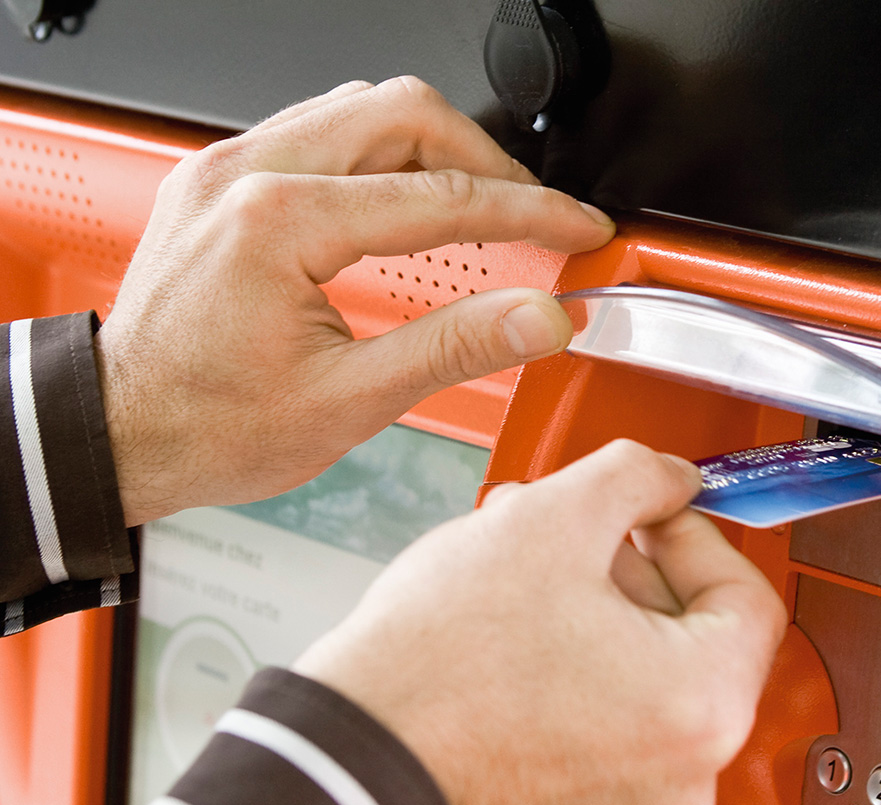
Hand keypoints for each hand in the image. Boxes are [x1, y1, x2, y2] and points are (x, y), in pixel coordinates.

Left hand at [97, 77, 614, 526]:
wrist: (116, 432)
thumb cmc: (206, 425)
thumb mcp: (349, 401)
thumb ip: (455, 347)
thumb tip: (539, 317)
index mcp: (278, 222)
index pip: (440, 196)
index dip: (529, 213)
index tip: (578, 228)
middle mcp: (247, 174)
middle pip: (405, 114)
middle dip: (486, 161)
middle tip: (535, 216)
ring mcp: (228, 168)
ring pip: (363, 109)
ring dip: (435, 150)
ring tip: (482, 208)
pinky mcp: (222, 179)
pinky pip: (321, 131)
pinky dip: (383, 157)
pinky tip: (409, 203)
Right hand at [292, 440, 788, 804]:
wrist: (347, 763)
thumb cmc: (436, 671)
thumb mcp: (550, 519)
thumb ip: (635, 476)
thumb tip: (668, 476)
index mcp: (703, 708)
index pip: (747, 594)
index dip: (694, 532)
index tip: (653, 509)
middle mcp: (687, 776)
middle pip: (696, 637)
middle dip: (630, 565)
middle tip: (577, 529)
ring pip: (649, 676)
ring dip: (598, 608)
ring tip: (527, 566)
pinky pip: (613, 722)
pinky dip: (579, 668)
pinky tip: (518, 625)